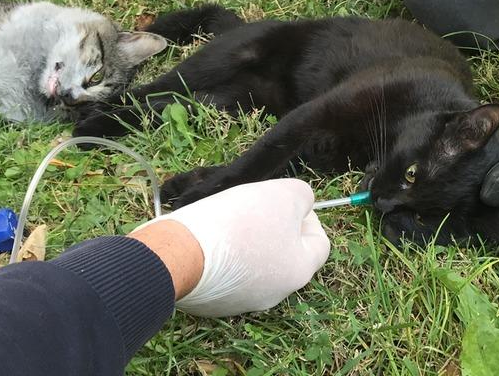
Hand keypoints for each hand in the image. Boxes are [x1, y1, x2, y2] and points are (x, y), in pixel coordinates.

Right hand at [133, 178, 329, 316]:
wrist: (179, 254)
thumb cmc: (239, 223)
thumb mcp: (283, 195)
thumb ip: (303, 197)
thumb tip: (301, 205)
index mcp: (298, 272)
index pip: (319, 243)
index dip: (308, 216)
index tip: (286, 201)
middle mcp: (274, 294)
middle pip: (285, 253)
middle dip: (274, 226)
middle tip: (254, 206)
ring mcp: (241, 302)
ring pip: (254, 264)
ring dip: (246, 240)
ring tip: (228, 218)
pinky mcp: (211, 303)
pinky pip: (225, 274)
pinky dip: (221, 255)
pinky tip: (208, 237)